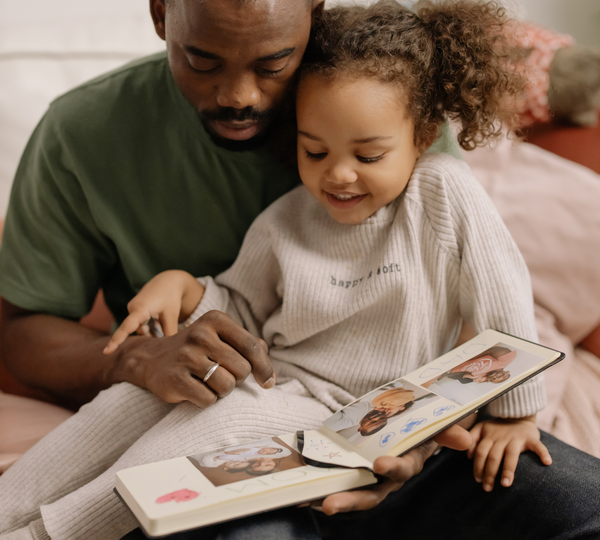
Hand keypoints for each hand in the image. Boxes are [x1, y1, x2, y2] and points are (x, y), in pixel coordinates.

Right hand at [104, 270, 203, 354]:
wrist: (169, 281)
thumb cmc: (171, 297)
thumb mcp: (172, 316)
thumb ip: (169, 333)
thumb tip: (167, 351)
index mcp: (140, 309)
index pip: (127, 327)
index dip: (117, 340)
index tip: (106, 351)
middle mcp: (133, 309)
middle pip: (137, 331)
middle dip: (147, 339)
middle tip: (157, 343)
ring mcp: (133, 310)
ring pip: (140, 329)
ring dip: (151, 333)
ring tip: (164, 328)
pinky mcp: (136, 311)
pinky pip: (141, 325)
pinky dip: (150, 329)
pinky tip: (160, 326)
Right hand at [108, 310, 274, 407]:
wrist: (151, 358)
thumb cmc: (197, 350)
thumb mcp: (221, 337)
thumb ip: (248, 345)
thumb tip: (268, 368)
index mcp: (215, 320)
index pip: (252, 346)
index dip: (264, 367)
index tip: (268, 383)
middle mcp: (200, 335)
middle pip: (242, 369)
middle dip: (237, 379)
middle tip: (222, 375)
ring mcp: (186, 357)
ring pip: (227, 386)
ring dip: (223, 391)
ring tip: (209, 382)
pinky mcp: (174, 379)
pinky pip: (208, 400)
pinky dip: (207, 400)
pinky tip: (196, 390)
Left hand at [320, 424, 471, 514]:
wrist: (411, 425)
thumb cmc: (422, 427)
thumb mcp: (435, 427)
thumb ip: (448, 432)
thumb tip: (465, 439)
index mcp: (407, 463)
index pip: (401, 470)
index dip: (392, 468)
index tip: (380, 464)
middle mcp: (386, 476)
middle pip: (370, 493)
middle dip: (350, 500)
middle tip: (328, 504)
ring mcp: (369, 475)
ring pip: (351, 492)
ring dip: (332, 497)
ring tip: (307, 502)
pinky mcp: (353, 470)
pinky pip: (338, 481)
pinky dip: (321, 486)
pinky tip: (302, 492)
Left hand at [467, 415, 551, 491]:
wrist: (517, 415)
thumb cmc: (498, 427)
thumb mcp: (482, 428)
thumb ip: (473, 438)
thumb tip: (468, 455)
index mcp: (489, 436)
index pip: (481, 452)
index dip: (478, 466)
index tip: (478, 480)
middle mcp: (502, 438)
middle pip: (494, 456)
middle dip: (490, 473)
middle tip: (488, 488)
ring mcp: (516, 438)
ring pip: (511, 455)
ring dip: (508, 470)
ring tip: (505, 484)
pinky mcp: (531, 438)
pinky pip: (538, 446)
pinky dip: (543, 453)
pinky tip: (547, 463)